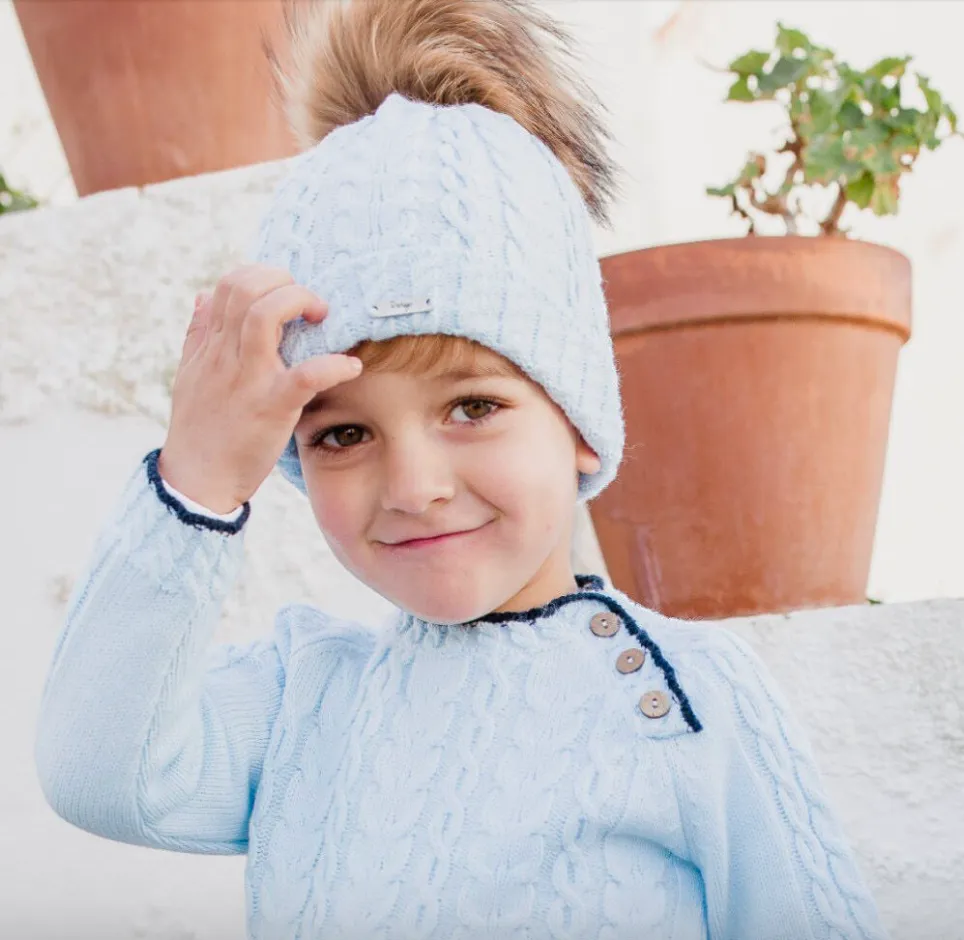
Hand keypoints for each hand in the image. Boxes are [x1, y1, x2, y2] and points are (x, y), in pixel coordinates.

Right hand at [158, 264, 361, 512]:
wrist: (196, 481)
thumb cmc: (199, 429)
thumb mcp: (189, 375)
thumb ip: (199, 333)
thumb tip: (205, 296)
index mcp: (210, 345)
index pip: (229, 284)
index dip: (263, 275)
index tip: (285, 292)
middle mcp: (226, 354)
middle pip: (247, 288)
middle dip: (285, 281)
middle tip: (310, 305)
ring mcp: (248, 378)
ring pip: (267, 314)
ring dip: (302, 303)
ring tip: (323, 318)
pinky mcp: (271, 406)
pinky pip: (306, 374)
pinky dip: (335, 365)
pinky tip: (350, 367)